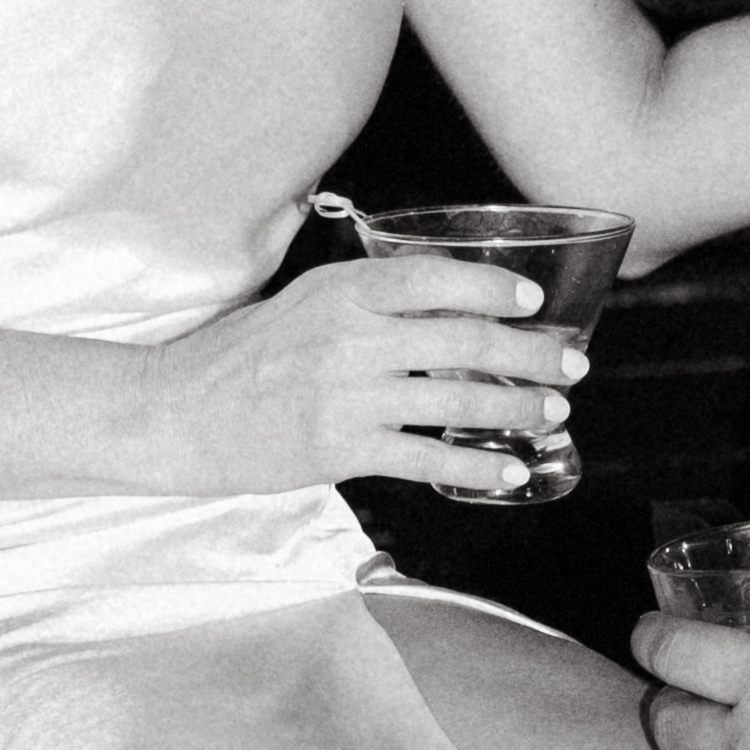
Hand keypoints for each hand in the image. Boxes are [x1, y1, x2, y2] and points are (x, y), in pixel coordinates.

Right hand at [138, 249, 584, 501]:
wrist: (179, 413)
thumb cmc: (241, 356)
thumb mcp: (304, 301)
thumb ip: (368, 299)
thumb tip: (446, 303)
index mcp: (343, 290)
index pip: (435, 278)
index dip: (494, 286)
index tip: (533, 299)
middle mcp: (351, 338)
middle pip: (464, 340)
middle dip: (530, 354)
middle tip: (570, 364)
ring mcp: (348, 395)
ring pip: (456, 400)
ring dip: (517, 409)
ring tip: (552, 414)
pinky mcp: (341, 448)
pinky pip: (427, 457)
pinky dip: (478, 466)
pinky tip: (509, 471)